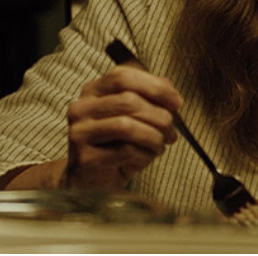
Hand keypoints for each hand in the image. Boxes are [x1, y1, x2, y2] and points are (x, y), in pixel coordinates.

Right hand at [62, 63, 182, 190]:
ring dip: (153, 136)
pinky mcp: (85, 158)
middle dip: (159, 116)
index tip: (177, 103)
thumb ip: (149, 97)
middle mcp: (80, 108)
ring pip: (126, 125)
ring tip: (161, 145)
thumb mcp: (134, 117)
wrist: (92, 181)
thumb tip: (168, 87)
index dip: (154, 87)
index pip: (123, 76)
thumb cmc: (116, 145)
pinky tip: (147, 157)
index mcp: (92, 91)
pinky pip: (124, 150)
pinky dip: (144, 154)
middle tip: (172, 132)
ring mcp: (79, 132)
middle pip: (128, 100)